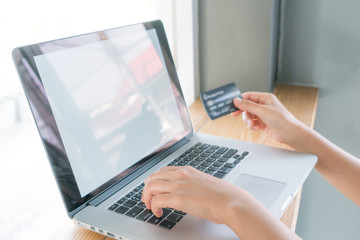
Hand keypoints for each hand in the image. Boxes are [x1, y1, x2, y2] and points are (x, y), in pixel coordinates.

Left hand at [142, 166, 298, 238]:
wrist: (231, 202)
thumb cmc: (223, 196)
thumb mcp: (204, 183)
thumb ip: (192, 185)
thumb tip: (188, 193)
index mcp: (188, 171)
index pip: (163, 170)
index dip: (155, 181)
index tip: (154, 190)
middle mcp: (181, 175)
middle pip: (153, 177)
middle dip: (147, 189)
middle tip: (149, 200)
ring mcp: (179, 186)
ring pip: (151, 186)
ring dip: (147, 198)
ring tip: (151, 207)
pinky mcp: (178, 199)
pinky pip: (156, 200)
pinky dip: (153, 207)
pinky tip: (158, 213)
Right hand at [232, 92, 304, 146]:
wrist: (289, 133)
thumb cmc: (281, 119)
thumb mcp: (262, 110)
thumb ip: (248, 105)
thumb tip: (237, 100)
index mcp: (265, 98)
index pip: (249, 96)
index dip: (240, 100)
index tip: (233, 105)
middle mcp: (264, 105)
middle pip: (247, 106)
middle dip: (243, 112)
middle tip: (235, 115)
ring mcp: (263, 114)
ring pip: (249, 115)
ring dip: (248, 120)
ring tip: (252, 124)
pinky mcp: (262, 123)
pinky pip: (252, 123)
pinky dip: (252, 126)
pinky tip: (256, 128)